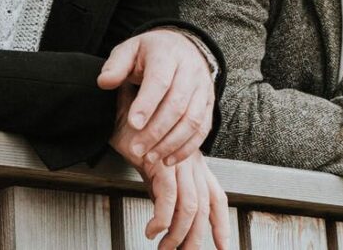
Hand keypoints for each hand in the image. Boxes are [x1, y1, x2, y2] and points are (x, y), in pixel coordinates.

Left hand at [99, 29, 214, 166]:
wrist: (183, 46)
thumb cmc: (151, 52)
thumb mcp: (130, 50)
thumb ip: (116, 66)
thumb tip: (104, 82)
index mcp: (167, 55)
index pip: (160, 81)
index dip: (147, 104)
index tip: (133, 124)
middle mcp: (190, 70)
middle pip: (177, 104)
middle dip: (156, 130)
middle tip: (137, 149)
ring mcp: (202, 87)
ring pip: (193, 119)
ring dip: (171, 143)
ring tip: (151, 157)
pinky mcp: (208, 103)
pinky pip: (202, 128)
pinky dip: (187, 147)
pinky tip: (169, 158)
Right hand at [114, 85, 231, 249]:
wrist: (121, 107)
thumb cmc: (134, 131)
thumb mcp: (153, 163)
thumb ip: (162, 185)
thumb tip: (163, 214)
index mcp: (193, 163)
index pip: (215, 196)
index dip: (220, 222)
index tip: (221, 244)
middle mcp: (190, 163)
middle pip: (204, 206)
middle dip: (198, 236)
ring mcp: (176, 161)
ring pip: (189, 206)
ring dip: (177, 234)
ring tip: (164, 249)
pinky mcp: (160, 162)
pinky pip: (168, 198)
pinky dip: (161, 218)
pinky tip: (151, 229)